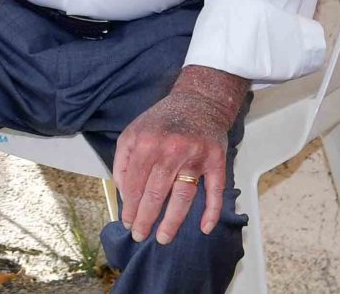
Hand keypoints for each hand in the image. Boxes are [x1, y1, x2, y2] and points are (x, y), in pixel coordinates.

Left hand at [111, 66, 247, 246]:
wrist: (199, 101)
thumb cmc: (162, 121)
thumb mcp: (133, 132)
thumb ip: (123, 161)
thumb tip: (125, 193)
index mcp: (146, 143)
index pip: (135, 183)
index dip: (130, 207)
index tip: (127, 223)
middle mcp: (170, 150)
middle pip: (155, 193)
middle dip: (145, 219)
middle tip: (140, 235)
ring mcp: (195, 156)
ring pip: (182, 196)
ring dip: (172, 221)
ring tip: (163, 238)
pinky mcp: (216, 160)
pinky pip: (214, 190)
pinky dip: (211, 211)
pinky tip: (204, 228)